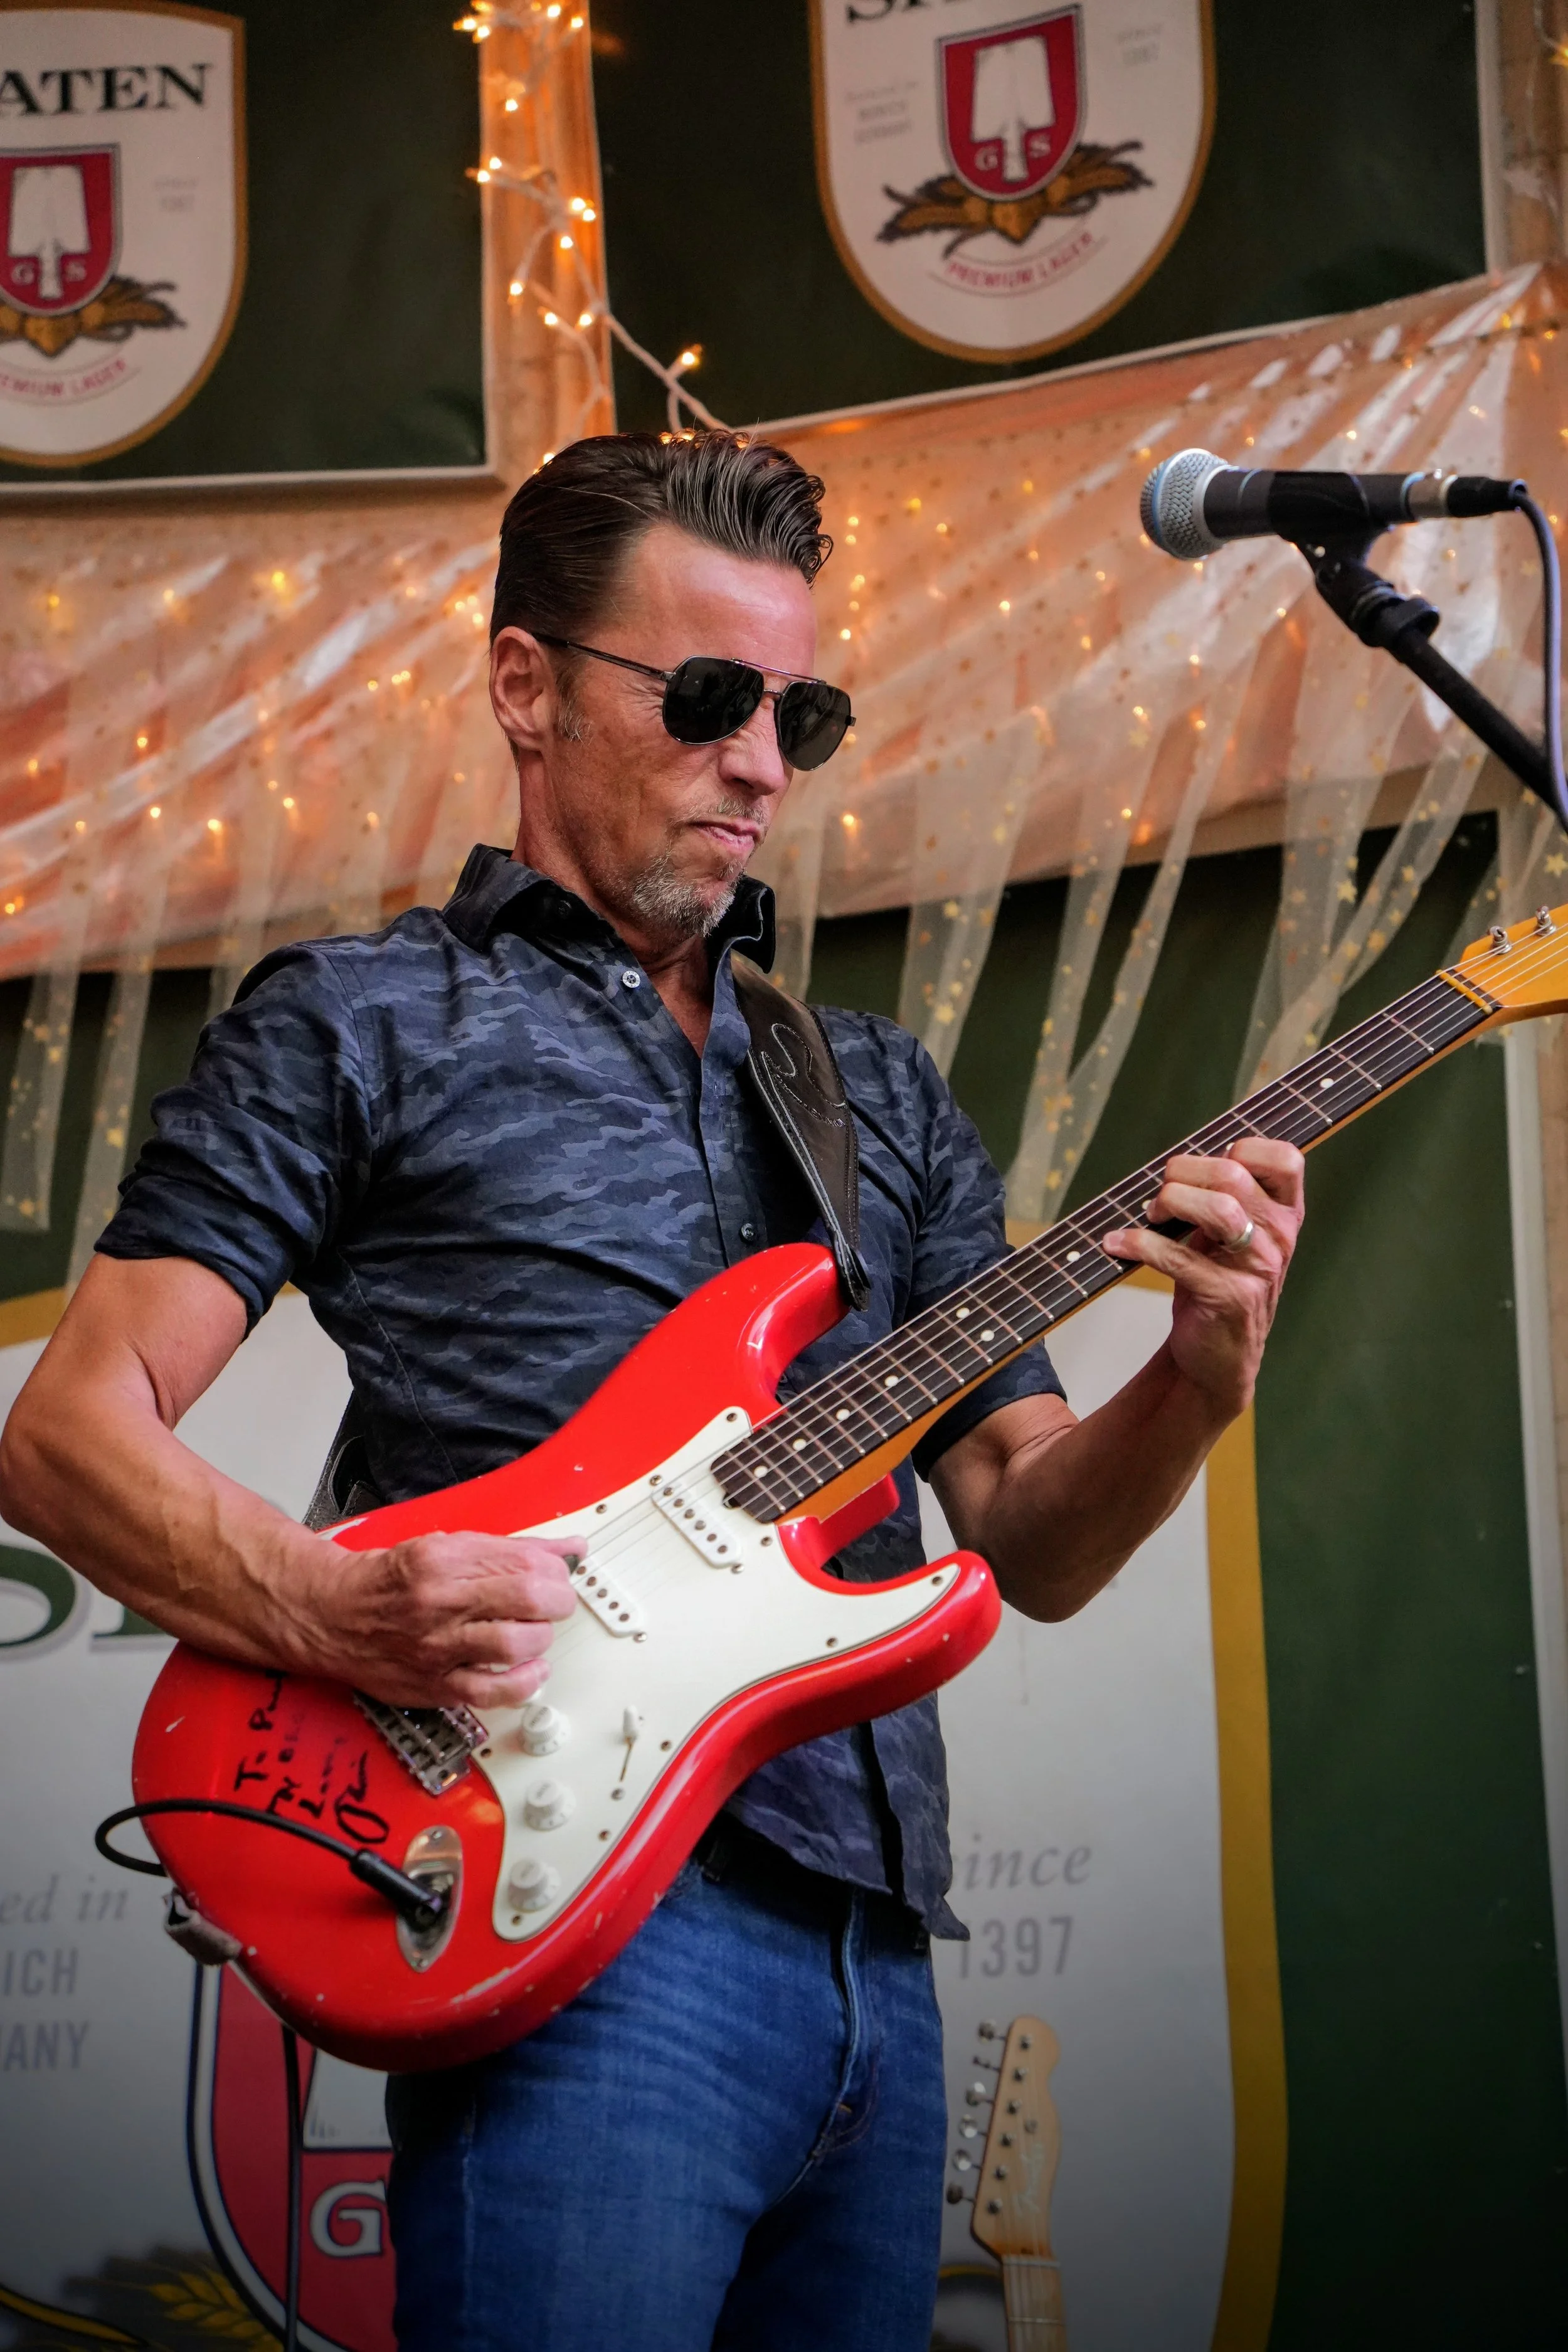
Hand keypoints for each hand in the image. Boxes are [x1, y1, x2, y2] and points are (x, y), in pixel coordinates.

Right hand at [294, 1531, 581, 1710]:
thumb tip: (569, 1549)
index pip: (524, 1561)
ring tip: (535, 1632)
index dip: (555, 1570)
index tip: (557, 1574)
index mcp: (443, 1559)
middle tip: (554, 1603)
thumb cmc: (390, 1580)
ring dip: (540, 1637)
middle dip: (556, 1600)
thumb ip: (511, 1549)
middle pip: (528, 1599)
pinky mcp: (434, 1686)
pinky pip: (492, 1693)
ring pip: (515, 1644)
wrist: (331, 1614)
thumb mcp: (446, 1546)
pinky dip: (523, 1683)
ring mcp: (436, 1647)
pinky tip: (531, 1669)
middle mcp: (440, 1602)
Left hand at [1099, 1137, 1304, 1419]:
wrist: (1218, 1357)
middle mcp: (1281, 1238)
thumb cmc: (1217, 1282)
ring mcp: (1259, 1269)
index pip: (1285, 1159)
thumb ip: (1221, 1194)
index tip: (1204, 1166)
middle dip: (1182, 1174)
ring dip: (1170, 1202)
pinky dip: (1139, 1244)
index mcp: (1285, 1214)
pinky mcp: (1230, 1298)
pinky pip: (1180, 1257)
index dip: (1240, 1148)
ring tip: (1150, 1217)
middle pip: (1234, 1175)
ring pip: (1220, 1208)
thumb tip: (1177, 1159)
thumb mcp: (1231, 1235)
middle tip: (1160, 1198)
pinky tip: (1118, 1244)